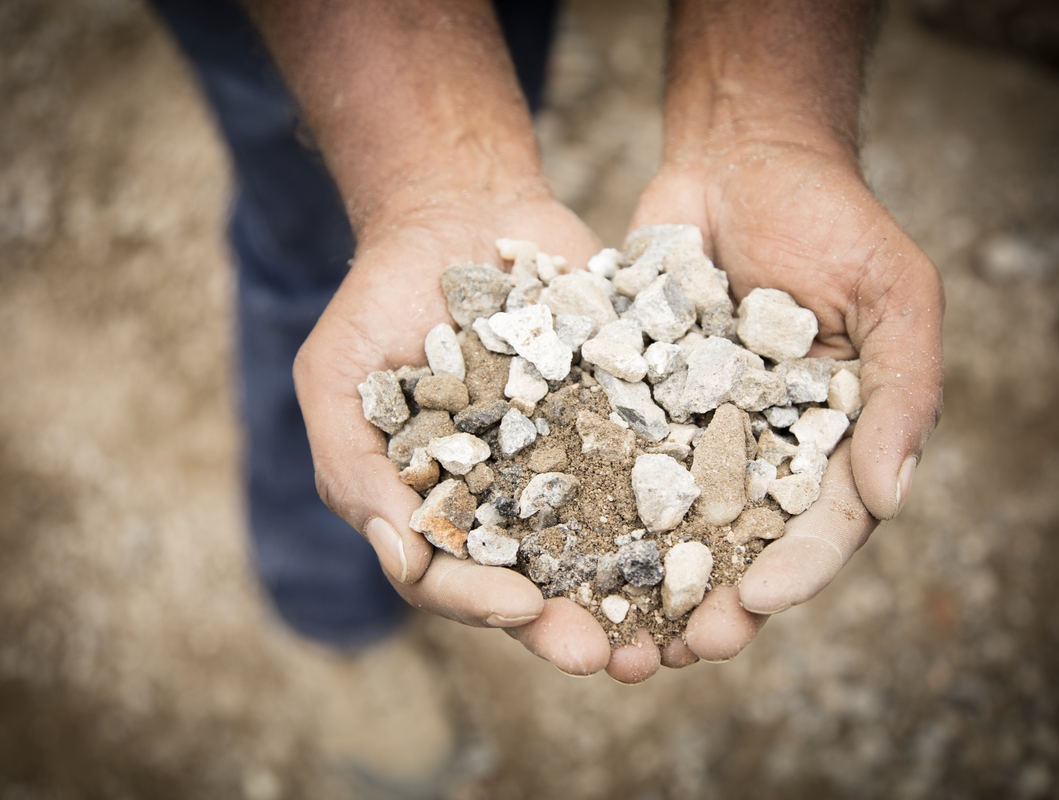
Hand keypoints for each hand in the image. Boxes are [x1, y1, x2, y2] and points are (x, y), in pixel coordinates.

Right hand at [294, 183, 647, 677]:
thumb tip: (401, 560)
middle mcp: (508, 502)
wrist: (458, 212)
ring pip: (609, 544)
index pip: (456, 578)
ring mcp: (570, 464)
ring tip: (679, 628)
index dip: (485, 600)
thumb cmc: (380, 299)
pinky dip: (687, 505)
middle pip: (540, 582)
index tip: (522, 607)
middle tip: (613, 658)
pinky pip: (658, 468)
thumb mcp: (337, 378)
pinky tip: (721, 529)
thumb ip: (355, 470)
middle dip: (572, 623)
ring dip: (640, 593)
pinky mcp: (623, 421)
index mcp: (439, 512)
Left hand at [629, 139, 944, 658]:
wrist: (737, 156)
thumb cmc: (832, 218)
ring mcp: (689, 429)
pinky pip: (603, 459)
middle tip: (678, 649)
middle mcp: (757, 450)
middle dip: (710, 599)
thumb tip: (887, 498)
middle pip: (735, 545)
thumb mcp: (893, 293)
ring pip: (662, 522)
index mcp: (831, 442)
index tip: (759, 605)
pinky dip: (583, 506)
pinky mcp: (628, 400)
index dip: (792, 569)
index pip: (819, 524)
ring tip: (610, 632)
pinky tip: (553, 549)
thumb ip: (901, 393)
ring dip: (639, 580)